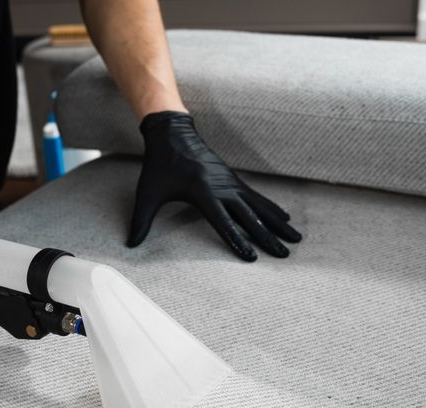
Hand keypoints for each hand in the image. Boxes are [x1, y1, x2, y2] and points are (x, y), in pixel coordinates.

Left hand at [129, 111, 300, 260]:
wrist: (172, 132)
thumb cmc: (158, 165)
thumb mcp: (147, 193)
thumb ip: (140, 221)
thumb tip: (130, 245)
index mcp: (202, 192)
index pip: (223, 222)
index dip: (238, 240)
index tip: (252, 257)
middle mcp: (222, 187)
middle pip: (249, 217)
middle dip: (267, 237)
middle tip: (283, 255)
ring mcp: (231, 182)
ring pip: (259, 207)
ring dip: (278, 224)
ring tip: (295, 239)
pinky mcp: (234, 180)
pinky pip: (257, 198)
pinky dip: (272, 209)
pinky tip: (284, 219)